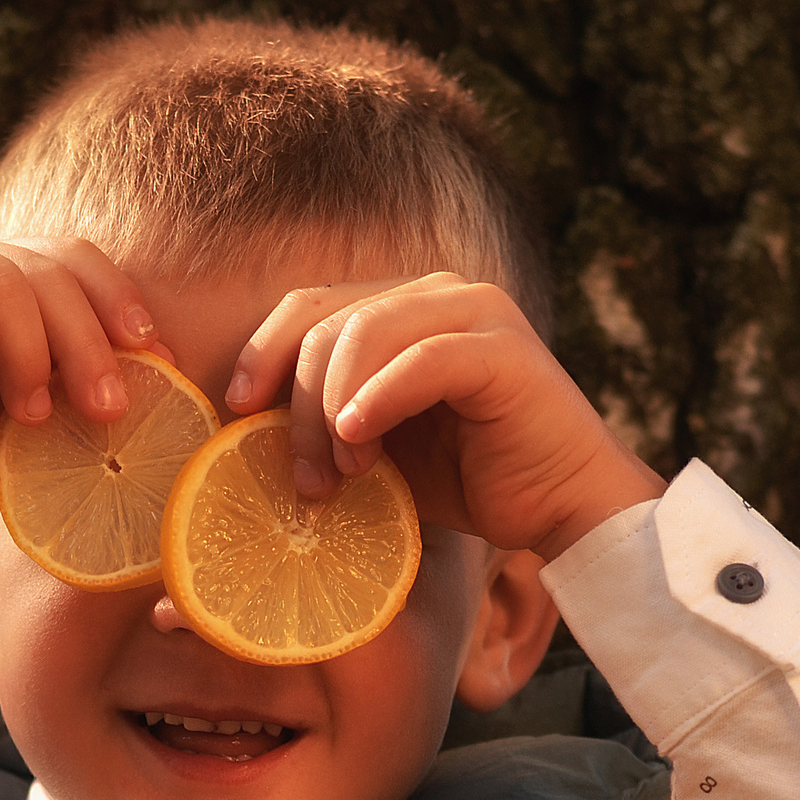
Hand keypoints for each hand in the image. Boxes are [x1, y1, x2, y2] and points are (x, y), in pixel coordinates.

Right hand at [0, 229, 166, 529]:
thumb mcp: (38, 412)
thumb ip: (81, 378)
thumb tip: (161, 362)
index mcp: (1, 276)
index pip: (72, 257)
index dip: (116, 298)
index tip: (152, 352)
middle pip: (48, 267)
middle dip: (87, 341)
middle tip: (103, 407)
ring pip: (4, 276)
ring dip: (30, 351)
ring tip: (26, 410)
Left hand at [224, 274, 664, 562]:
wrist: (561, 506)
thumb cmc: (471, 480)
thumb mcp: (381, 446)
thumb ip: (329, 420)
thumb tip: (247, 426)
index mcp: (405, 307)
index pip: (311, 304)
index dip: (264, 350)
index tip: (238, 408)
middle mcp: (439, 293)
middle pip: (328, 320)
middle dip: (297, 403)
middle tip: (305, 479)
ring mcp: (475, 312)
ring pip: (364, 334)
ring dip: (332, 409)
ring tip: (341, 474)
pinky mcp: (502, 349)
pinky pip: (421, 359)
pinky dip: (379, 399)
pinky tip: (358, 441)